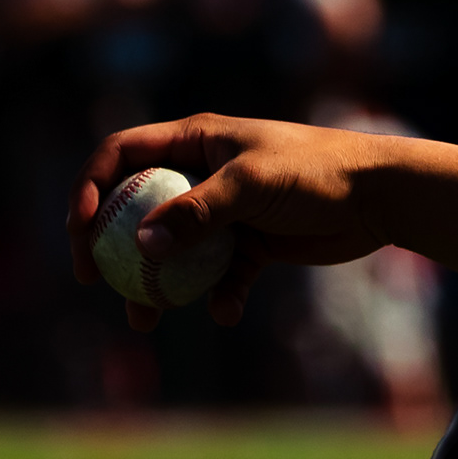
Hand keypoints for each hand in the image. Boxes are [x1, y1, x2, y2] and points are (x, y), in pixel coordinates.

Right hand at [66, 114, 391, 330]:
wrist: (377, 196)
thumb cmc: (314, 171)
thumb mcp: (250, 184)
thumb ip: (196, 213)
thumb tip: (141, 246)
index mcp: (194, 141)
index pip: (122, 153)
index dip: (91, 184)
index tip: (80, 226)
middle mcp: (202, 173)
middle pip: (136, 206)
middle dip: (109, 243)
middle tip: (93, 278)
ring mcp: (224, 211)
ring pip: (173, 250)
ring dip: (154, 284)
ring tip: (143, 318)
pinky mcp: (251, 245)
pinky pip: (219, 276)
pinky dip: (216, 296)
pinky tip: (227, 310)